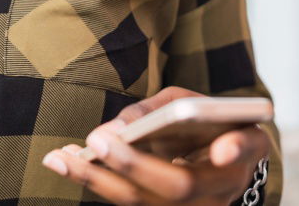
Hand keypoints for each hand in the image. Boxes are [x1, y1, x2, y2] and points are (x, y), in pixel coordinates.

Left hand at [42, 86, 269, 204]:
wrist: (222, 155)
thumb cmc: (209, 121)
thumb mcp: (199, 103)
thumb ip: (169, 107)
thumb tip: (122, 125)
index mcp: (239, 158)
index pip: (242, 153)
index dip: (232, 150)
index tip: (221, 148)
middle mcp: (218, 193)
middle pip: (175, 187)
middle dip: (133, 165)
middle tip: (96, 140)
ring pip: (140, 203)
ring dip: (95, 179)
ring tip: (56, 157)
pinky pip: (125, 201)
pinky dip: (93, 180)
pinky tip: (65, 162)